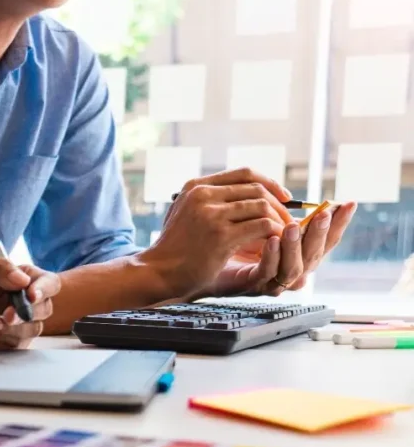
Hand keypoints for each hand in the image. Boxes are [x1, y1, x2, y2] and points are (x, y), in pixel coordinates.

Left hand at [0, 256, 59, 349]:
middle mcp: (23, 300)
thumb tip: (22, 279)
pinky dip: (4, 336)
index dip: (44, 288)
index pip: (47, 282)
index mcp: (20, 278)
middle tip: (7, 314)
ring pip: (34, 327)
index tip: (30, 295)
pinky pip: (20, 342)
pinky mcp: (11, 340)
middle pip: (46, 306)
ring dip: (12, 326)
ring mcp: (19, 322)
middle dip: (28, 312)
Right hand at [147, 168, 292, 300]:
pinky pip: (262, 226)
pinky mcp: (220, 236)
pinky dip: (275, 233)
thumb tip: (241, 194)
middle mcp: (202, 195)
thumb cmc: (174, 250)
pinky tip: (277, 244)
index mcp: (195, 187)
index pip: (244, 173)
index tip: (284, 197)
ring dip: (279, 220)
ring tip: (285, 234)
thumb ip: (207, 201)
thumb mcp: (184, 214)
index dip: (270, 182)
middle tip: (290, 221)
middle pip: (256, 188)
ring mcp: (211, 214)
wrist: (157, 273)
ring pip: (262, 206)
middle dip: (279, 204)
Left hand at [206, 202, 358, 297]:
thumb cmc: (217, 245)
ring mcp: (268, 281)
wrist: (187, 268)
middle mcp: (284, 270)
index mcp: (291, 254)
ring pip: (294, 267)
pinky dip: (272, 257)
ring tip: (294, 225)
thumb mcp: (247, 223)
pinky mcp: (249, 286)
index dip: (338, 224)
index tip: (348, 203)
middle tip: (327, 213)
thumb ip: (268, 213)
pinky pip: (267, 273)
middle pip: (315, 255)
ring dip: (296, 244)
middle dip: (322, 233)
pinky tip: (272, 240)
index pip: (323, 240)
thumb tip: (287, 194)